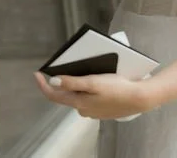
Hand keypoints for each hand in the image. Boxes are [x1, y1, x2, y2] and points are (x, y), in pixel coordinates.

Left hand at [34, 72, 156, 119]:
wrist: (140, 98)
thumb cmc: (117, 88)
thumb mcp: (93, 82)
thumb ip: (72, 82)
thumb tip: (53, 81)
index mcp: (78, 103)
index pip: (54, 95)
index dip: (43, 85)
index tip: (36, 73)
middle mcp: (83, 110)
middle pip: (66, 94)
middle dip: (64, 80)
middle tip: (65, 65)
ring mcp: (93, 111)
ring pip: (79, 95)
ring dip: (77, 83)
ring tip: (83, 68)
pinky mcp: (103, 109)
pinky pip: (90, 97)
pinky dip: (89, 88)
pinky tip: (97, 79)